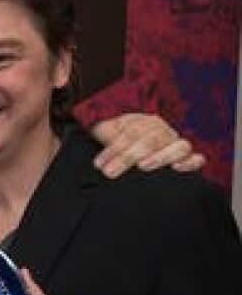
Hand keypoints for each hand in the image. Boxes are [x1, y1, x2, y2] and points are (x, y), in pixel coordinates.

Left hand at [90, 113, 204, 177]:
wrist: (129, 148)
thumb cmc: (115, 142)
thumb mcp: (106, 136)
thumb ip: (103, 139)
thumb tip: (97, 154)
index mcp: (142, 122)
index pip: (130, 132)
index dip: (114, 148)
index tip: (99, 164)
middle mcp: (162, 131)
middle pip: (151, 140)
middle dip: (128, 156)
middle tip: (110, 172)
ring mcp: (176, 144)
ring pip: (178, 146)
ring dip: (160, 156)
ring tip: (142, 166)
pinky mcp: (186, 159)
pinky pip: (197, 159)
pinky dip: (191, 162)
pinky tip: (177, 168)